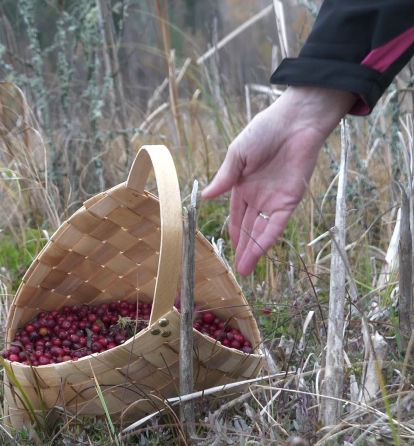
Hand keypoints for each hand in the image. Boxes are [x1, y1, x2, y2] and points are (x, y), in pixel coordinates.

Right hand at [201, 86, 354, 275]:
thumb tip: (204, 197)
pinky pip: (277, 224)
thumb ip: (224, 178)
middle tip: (237, 271)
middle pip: (250, 228)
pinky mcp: (291, 199)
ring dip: (254, 250)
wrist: (295, 121)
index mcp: (244, 185)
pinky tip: (257, 252)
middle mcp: (260, 196)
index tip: (228, 250)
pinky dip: (267, 239)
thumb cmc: (264, 131)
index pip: (237, 215)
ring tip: (244, 270)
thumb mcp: (237, 155)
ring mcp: (275, 199)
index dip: (234, 233)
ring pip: (262, 231)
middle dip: (243, 249)